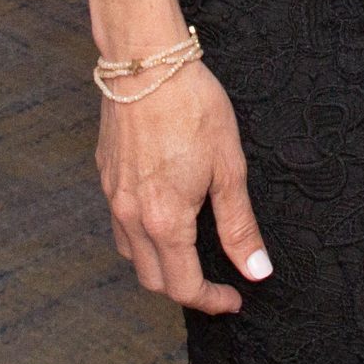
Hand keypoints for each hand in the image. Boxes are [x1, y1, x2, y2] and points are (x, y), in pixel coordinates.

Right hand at [98, 61, 269, 311]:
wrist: (147, 63)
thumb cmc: (193, 107)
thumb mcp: (228, 165)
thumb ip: (239, 224)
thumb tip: (257, 270)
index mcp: (164, 220)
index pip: (184, 286)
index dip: (211, 300)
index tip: (234, 299)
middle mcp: (131, 218)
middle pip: (153, 279)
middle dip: (185, 289)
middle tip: (217, 281)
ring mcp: (113, 198)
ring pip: (132, 254)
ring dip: (160, 265)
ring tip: (192, 251)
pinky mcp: (106, 177)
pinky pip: (120, 225)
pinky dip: (141, 236)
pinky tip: (163, 215)